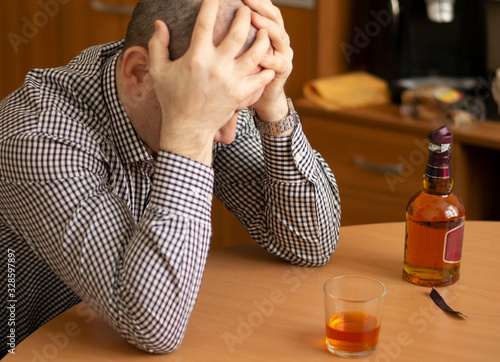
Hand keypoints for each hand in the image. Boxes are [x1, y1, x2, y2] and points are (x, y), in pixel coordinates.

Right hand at [148, 0, 274, 165]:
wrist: (187, 128)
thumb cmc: (172, 99)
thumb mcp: (159, 71)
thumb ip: (158, 45)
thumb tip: (160, 23)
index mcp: (196, 57)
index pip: (206, 22)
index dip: (211, 4)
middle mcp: (217, 66)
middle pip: (238, 33)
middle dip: (244, 16)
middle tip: (246, 9)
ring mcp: (231, 81)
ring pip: (256, 53)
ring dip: (263, 39)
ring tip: (264, 32)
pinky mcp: (241, 94)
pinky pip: (261, 77)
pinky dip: (268, 67)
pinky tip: (268, 60)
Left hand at [243, 0, 293, 121]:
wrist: (264, 96)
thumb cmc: (247, 71)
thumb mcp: (244, 49)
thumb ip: (237, 32)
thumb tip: (217, 10)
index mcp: (268, 29)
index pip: (265, 8)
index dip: (257, 0)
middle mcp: (278, 38)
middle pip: (274, 17)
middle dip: (260, 7)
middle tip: (246, 0)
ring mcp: (283, 54)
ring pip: (280, 37)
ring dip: (267, 28)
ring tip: (254, 20)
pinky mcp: (284, 71)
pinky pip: (280, 64)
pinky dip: (272, 60)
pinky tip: (262, 58)